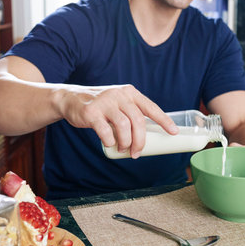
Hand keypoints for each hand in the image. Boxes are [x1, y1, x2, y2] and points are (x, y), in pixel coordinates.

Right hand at [57, 84, 177, 158]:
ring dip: (126, 142)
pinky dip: (110, 141)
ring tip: (123, 149)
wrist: (70, 99)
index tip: (174, 132)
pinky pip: (105, 131)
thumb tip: (150, 135)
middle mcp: (119, 95)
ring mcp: (105, 102)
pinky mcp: (91, 112)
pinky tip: (110, 143)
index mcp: (130, 93)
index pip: (151, 107)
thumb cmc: (100, 106)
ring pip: (124, 126)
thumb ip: (132, 111)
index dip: (164, 120)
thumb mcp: (118, 102)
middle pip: (138, 120)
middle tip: (137, 153)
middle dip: (141, 141)